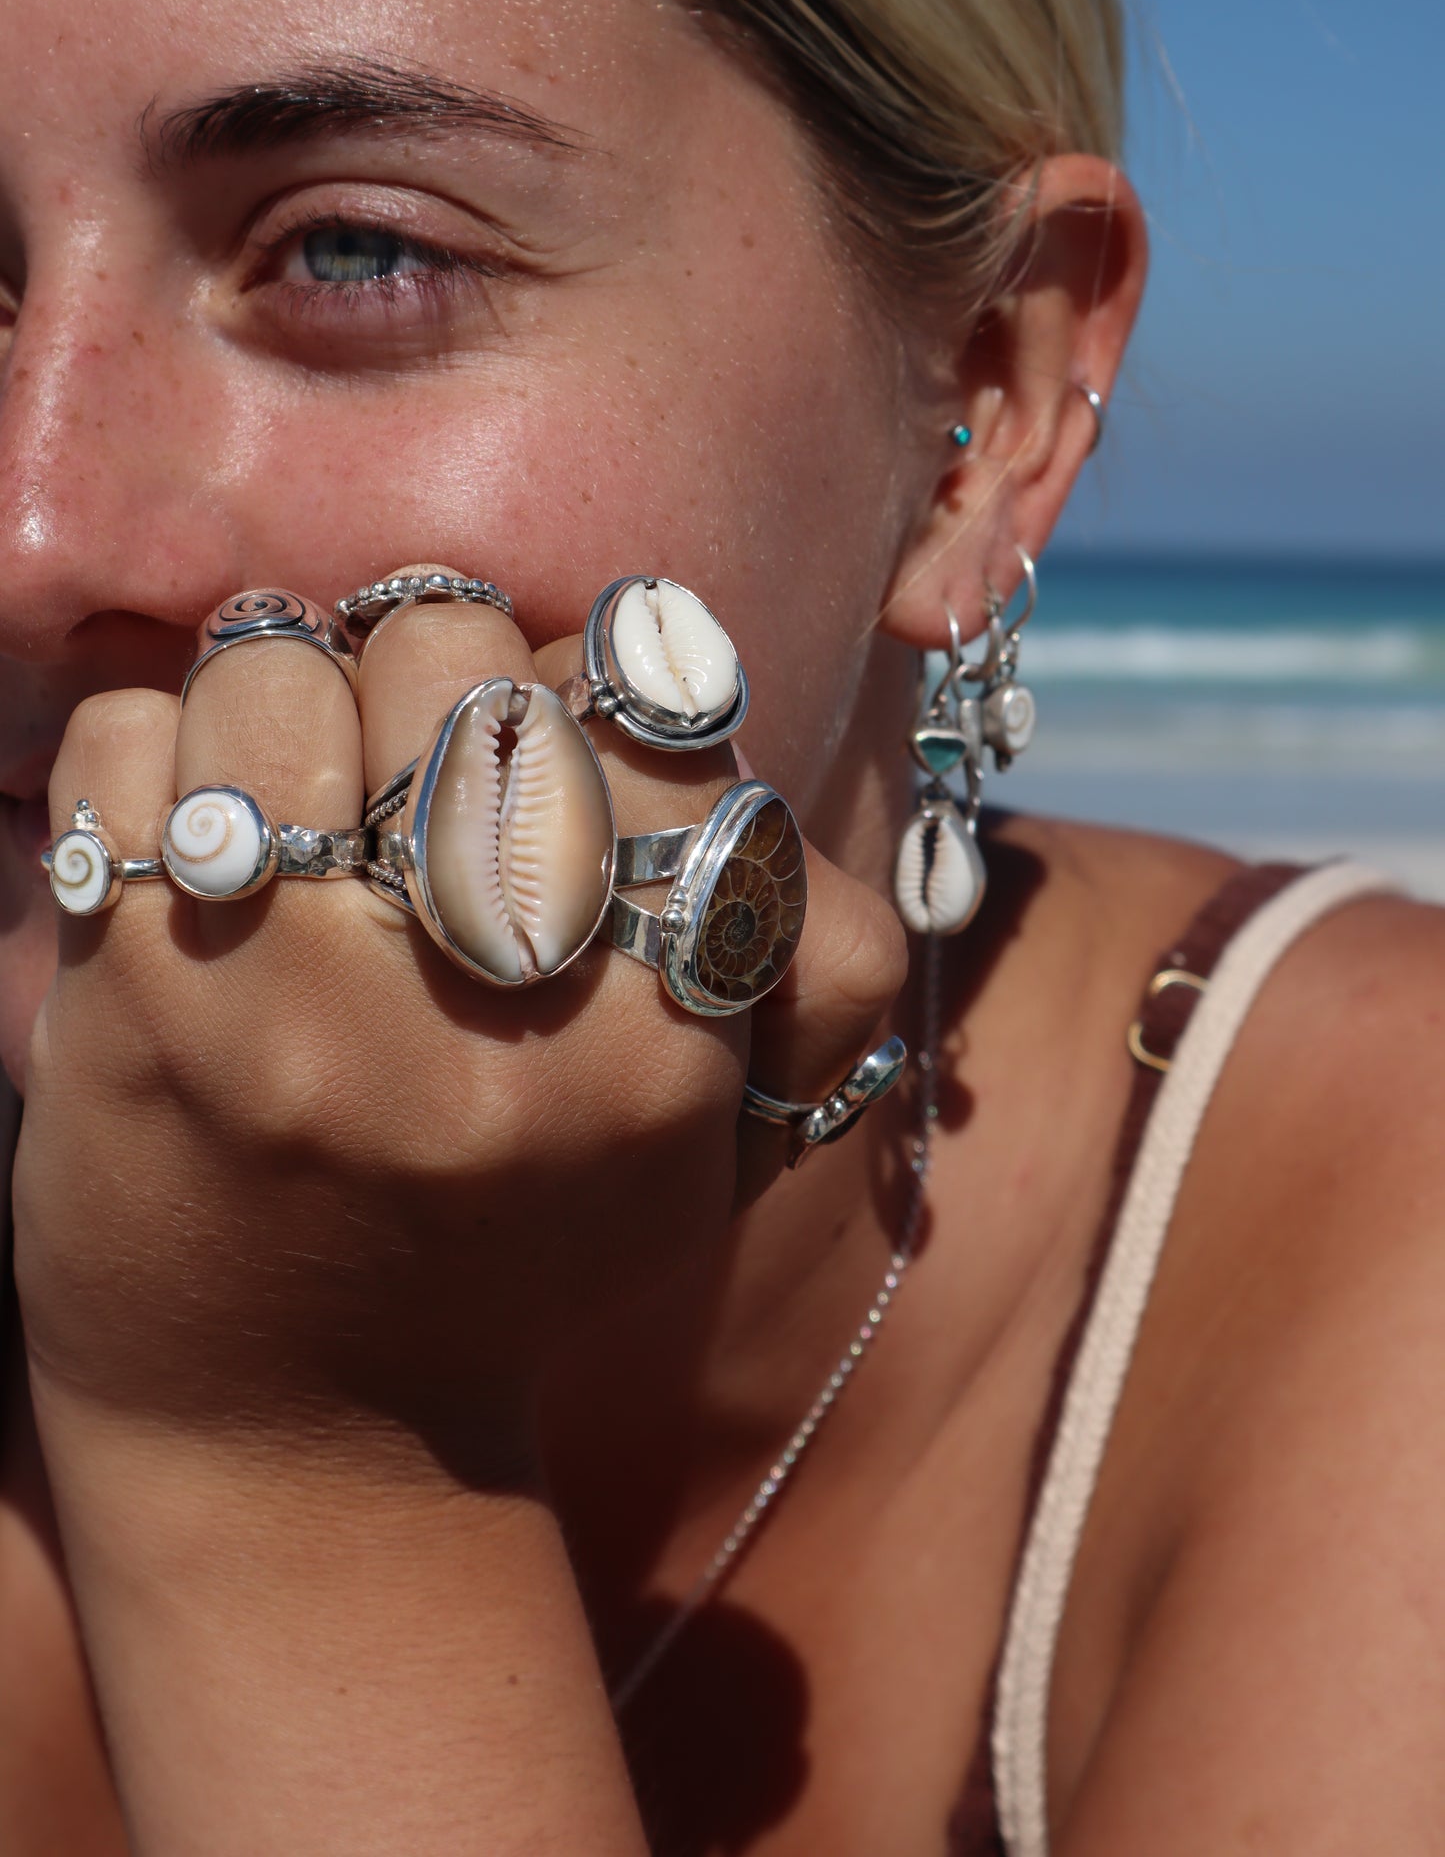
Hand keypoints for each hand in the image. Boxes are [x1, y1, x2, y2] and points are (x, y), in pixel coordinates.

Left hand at [16, 577, 904, 1480]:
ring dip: (281, 686)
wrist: (294, 1446)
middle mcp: (471, 1017)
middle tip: (418, 734)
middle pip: (465, 663)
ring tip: (291, 767)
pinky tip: (187, 838)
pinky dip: (148, 751)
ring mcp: (283, 1002)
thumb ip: (788, 950)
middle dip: (439, 665)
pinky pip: (125, 741)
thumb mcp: (709, 1144)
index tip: (562, 728)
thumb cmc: (516, 1257)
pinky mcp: (128, 1000)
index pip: (654, 717)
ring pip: (278, 665)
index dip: (602, 684)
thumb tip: (714, 734)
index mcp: (648, 1048)